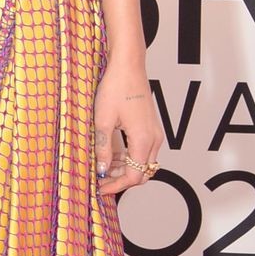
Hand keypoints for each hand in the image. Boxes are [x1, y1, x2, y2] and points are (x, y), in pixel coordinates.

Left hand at [93, 61, 160, 198]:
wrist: (128, 66)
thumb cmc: (116, 88)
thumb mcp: (103, 121)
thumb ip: (103, 149)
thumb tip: (102, 170)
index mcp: (143, 140)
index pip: (134, 176)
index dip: (117, 186)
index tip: (100, 188)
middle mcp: (154, 139)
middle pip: (142, 173)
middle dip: (121, 180)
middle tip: (100, 181)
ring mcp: (154, 133)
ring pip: (143, 163)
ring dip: (124, 169)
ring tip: (102, 168)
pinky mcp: (151, 128)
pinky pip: (143, 151)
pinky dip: (129, 157)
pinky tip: (111, 155)